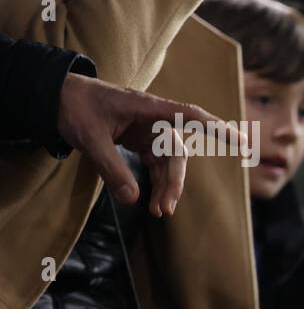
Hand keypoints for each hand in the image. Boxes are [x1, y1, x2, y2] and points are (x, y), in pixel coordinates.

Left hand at [56, 72, 227, 216]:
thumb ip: (112, 169)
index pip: (191, 117)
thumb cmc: (74, 107)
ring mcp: (149, 130)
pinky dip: (155, 182)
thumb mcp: (90, 138)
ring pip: (169, 162)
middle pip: (177, 153)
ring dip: (166, 187)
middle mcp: (155, 119)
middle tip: (165, 209)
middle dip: (174, 182)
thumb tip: (133, 199)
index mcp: (148, 108)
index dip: (218, 130)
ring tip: (158, 212)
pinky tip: (149, 201)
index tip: (242, 142)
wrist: (57, 97)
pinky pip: (155, 164)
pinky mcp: (140, 140)